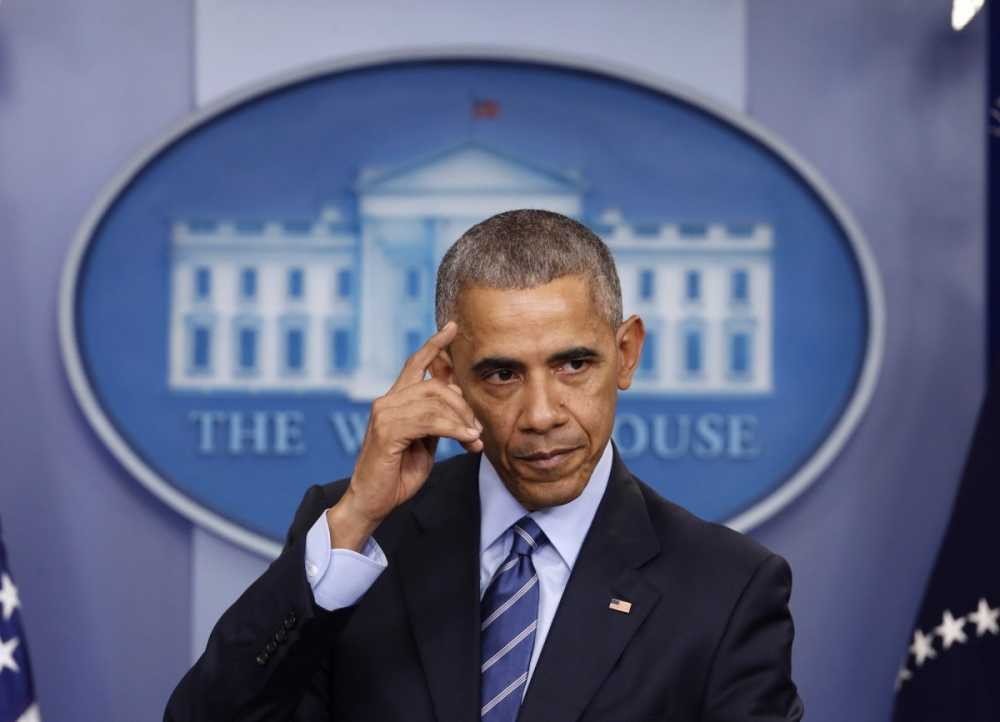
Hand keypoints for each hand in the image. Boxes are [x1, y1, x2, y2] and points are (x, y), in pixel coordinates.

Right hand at [326, 321, 481, 549]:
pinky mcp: (387, 430)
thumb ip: (437, 421)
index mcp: (395, 401)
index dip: (434, 345)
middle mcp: (387, 401)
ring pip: (435, 400)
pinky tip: (465, 440)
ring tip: (474, 439)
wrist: (371, 502)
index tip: (453, 328)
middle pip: (435, 385)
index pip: (416, 363)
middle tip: (478, 429)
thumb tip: (462, 406)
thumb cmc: (397, 475)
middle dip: (463, 404)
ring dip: (461, 420)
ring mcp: (385, 414)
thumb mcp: (424, 442)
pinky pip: (429, 420)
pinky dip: (453, 429)